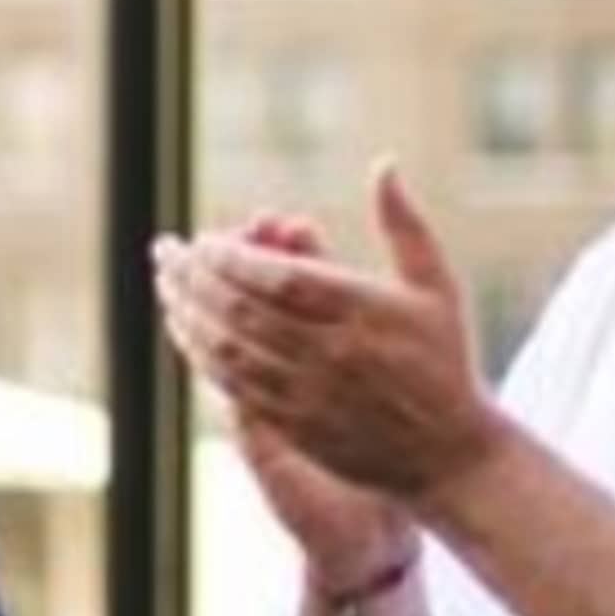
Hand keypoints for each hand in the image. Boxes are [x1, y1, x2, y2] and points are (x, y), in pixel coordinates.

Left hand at [154, 165, 498, 514]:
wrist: (449, 453)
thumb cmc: (442, 358)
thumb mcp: (435, 285)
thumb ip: (404, 224)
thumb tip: (383, 163)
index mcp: (364, 312)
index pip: (279, 279)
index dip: (232, 257)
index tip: (203, 239)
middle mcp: (332, 354)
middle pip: (243, 311)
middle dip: (194, 278)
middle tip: (165, 251)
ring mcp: (309, 395)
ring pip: (229, 351)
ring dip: (188, 314)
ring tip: (166, 284)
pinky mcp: (294, 427)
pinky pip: (233, 387)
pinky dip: (202, 356)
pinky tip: (185, 331)